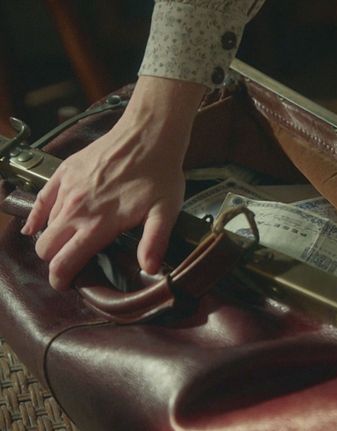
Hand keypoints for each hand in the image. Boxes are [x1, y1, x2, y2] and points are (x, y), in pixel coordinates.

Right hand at [21, 76, 206, 289]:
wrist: (148, 134)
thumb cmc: (160, 174)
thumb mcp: (165, 212)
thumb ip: (154, 242)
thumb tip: (149, 269)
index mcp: (97, 225)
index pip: (64, 262)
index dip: (61, 279)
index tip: (67, 284)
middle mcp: (76, 210)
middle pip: (46, 248)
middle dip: (55, 261)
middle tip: (71, 263)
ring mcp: (67, 190)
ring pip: (44, 226)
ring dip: (53, 238)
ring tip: (69, 242)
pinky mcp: (64, 172)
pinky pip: (41, 200)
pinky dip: (37, 215)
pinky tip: (38, 224)